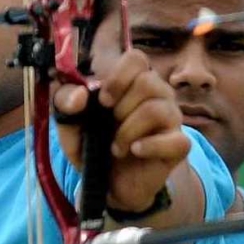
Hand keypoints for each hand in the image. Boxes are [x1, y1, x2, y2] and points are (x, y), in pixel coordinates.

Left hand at [53, 49, 189, 213]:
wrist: (107, 186)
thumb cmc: (93, 145)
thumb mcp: (69, 125)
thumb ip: (65, 104)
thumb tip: (80, 95)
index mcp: (132, 82)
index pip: (136, 58)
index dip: (118, 77)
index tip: (102, 100)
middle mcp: (157, 94)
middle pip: (148, 81)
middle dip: (121, 107)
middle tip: (111, 124)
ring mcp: (171, 119)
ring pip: (157, 109)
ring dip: (129, 130)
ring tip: (117, 146)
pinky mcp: (178, 146)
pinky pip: (176, 139)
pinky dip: (149, 146)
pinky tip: (134, 152)